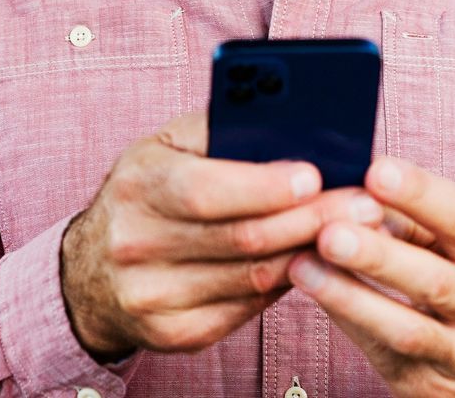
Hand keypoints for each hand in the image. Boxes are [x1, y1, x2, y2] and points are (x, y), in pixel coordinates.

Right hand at [60, 111, 389, 360]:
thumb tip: (291, 121)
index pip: (206, 189)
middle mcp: (136, 243)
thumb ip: (219, 129)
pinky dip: (286, 284)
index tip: (316, 175)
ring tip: (356, 231)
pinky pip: (246, 308)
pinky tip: (314, 263)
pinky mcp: (173, 332)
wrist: (89, 271)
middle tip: (366, 205)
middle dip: (313, 219)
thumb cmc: (145, 193)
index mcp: (137, 184)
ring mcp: (152, 295)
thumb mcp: (165, 147)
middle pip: (242, 237)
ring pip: (253, 277)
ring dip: (312, 253)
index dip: (265, 186)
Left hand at [289, 155, 454, 396]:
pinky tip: (317, 295)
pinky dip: (349, 320)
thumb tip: (351, 189)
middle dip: (379, 254)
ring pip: (408, 327)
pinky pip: (386, 352)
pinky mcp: (436, 388)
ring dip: (350, 295)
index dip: (421, 194)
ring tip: (304, 267)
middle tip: (329, 231)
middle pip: (437, 279)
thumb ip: (412, 222)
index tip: (375, 171)